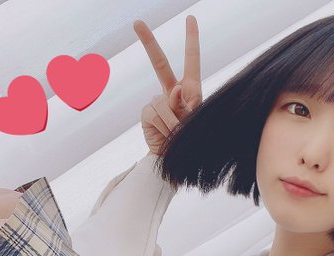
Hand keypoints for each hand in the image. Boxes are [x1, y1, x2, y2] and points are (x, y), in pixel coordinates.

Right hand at [134, 15, 202, 154]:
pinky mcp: (146, 113)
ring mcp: (157, 101)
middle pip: (158, 63)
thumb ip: (189, 104)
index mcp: (190, 88)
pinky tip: (165, 135)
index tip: (190, 18)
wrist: (174, 160)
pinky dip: (165, 126)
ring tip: (179, 135)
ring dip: (175, 121)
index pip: (191, 59)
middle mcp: (171, 91)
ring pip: (164, 102)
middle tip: (136, 22)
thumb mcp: (197, 121)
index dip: (191, 38)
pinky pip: (157, 113)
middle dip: (147, 42)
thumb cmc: (191, 139)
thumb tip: (175, 89)